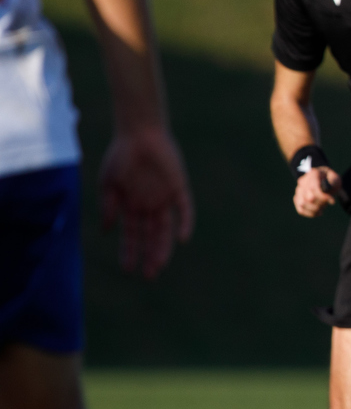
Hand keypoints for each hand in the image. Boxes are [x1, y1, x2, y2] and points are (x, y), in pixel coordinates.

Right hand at [99, 126, 193, 278]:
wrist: (138, 133)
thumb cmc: (121, 156)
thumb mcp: (108, 183)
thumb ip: (108, 206)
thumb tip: (107, 231)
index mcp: (133, 206)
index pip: (133, 235)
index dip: (130, 252)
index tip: (128, 270)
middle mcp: (150, 205)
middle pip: (152, 236)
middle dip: (150, 256)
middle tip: (150, 276)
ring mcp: (165, 198)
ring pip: (167, 229)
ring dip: (164, 247)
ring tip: (161, 265)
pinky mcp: (179, 188)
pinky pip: (185, 209)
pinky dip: (185, 223)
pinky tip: (183, 239)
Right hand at [293, 166, 340, 217]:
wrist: (326, 180)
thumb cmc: (331, 180)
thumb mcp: (336, 179)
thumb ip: (333, 183)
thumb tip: (326, 190)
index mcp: (313, 174)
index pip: (312, 188)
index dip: (323, 197)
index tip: (332, 202)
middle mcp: (303, 181)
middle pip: (309, 198)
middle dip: (321, 203)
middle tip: (328, 203)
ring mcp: (298, 190)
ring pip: (303, 204)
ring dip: (315, 209)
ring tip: (323, 207)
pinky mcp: (297, 198)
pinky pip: (300, 209)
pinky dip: (310, 213)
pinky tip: (318, 212)